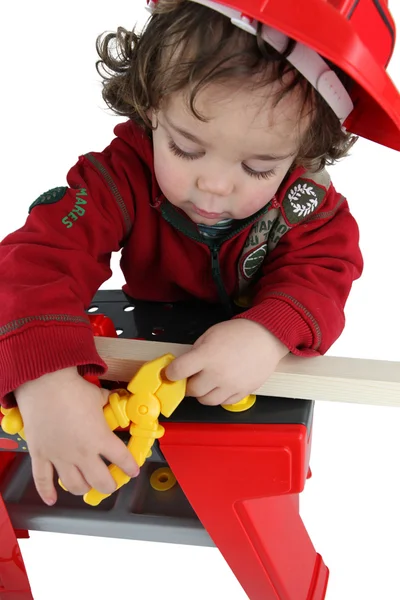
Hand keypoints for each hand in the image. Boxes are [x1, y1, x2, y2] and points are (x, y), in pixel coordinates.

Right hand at [15, 367, 138, 505]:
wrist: (44, 385)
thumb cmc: (72, 389)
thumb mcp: (98, 395)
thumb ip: (108, 402)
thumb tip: (114, 399)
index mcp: (100, 438)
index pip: (122, 459)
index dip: (130, 467)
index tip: (132, 471)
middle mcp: (82, 452)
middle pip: (101, 481)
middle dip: (109, 485)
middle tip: (111, 483)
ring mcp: (60, 456)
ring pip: (75, 485)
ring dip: (84, 488)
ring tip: (88, 486)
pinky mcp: (41, 455)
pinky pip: (42, 480)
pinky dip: (47, 492)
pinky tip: (52, 499)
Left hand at [165, 319, 288, 405]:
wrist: (267, 337)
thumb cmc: (239, 333)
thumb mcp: (210, 334)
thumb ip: (196, 351)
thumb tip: (184, 365)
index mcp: (207, 356)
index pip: (178, 371)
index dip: (170, 373)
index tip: (170, 372)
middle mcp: (217, 374)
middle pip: (192, 390)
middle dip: (188, 384)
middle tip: (191, 377)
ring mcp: (231, 386)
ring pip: (206, 401)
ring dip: (202, 393)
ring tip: (207, 382)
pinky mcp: (243, 392)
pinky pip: (224, 403)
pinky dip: (219, 396)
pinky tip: (221, 385)